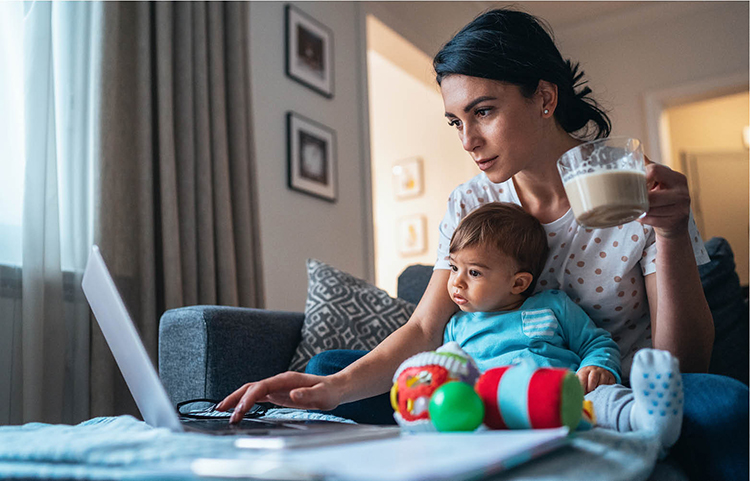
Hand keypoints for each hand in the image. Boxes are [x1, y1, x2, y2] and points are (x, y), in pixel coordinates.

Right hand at [216, 371, 343, 422]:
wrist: (335, 388)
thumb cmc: (329, 392)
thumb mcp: (322, 395)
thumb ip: (307, 395)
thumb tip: (291, 395)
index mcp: (286, 380)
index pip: (261, 387)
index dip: (249, 398)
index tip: (239, 411)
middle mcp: (278, 382)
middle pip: (251, 387)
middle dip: (235, 397)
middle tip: (221, 411)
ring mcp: (277, 387)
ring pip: (251, 391)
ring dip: (236, 399)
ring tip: (221, 410)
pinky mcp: (277, 394)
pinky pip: (257, 397)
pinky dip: (245, 402)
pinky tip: (238, 409)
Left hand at [576, 366, 614, 393]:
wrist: (598, 368)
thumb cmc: (587, 377)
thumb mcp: (580, 377)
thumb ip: (577, 384)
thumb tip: (574, 394)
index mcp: (585, 371)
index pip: (582, 378)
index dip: (582, 387)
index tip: (581, 394)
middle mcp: (595, 371)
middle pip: (593, 379)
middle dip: (590, 388)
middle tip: (589, 395)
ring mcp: (604, 373)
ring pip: (602, 382)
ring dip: (599, 390)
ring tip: (595, 395)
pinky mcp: (611, 378)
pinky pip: (610, 384)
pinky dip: (607, 390)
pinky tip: (603, 393)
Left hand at [637, 159, 690, 238]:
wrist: (676, 224)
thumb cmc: (665, 199)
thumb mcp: (661, 182)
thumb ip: (651, 169)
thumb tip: (639, 153)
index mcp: (678, 178)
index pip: (655, 170)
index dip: (640, 177)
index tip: (632, 183)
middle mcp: (682, 192)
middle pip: (651, 194)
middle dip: (637, 198)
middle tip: (627, 198)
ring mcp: (681, 208)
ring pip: (650, 208)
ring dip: (637, 209)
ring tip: (631, 208)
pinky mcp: (675, 221)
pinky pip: (651, 220)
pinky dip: (641, 218)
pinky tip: (638, 216)